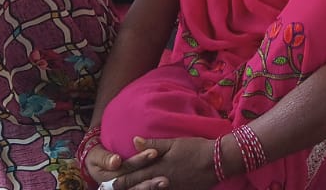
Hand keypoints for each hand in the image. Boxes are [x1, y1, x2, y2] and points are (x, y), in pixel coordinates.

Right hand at [80, 140, 161, 187]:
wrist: (95, 163)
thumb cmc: (97, 156)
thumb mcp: (97, 155)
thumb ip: (105, 158)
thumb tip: (116, 161)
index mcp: (106, 178)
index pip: (126, 169)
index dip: (139, 161)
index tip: (154, 152)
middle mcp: (114, 187)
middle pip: (133, 183)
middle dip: (149, 181)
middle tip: (165, 176)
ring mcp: (122, 189)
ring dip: (151, 188)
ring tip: (165, 182)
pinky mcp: (127, 189)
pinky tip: (162, 188)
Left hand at [94, 136, 216, 189]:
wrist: (217, 162)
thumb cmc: (195, 148)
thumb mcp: (174, 143)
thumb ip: (153, 144)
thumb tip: (133, 141)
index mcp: (158, 167)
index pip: (133, 175)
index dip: (119, 179)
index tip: (107, 181)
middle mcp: (161, 182)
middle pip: (138, 186)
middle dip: (125, 187)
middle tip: (110, 188)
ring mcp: (170, 189)